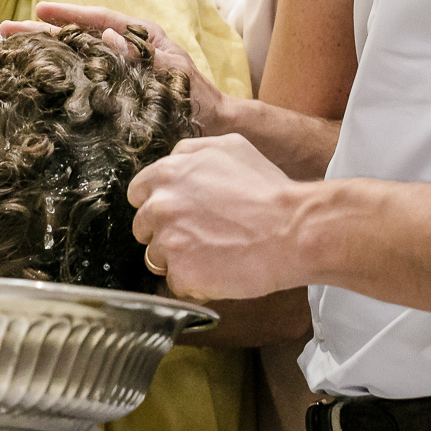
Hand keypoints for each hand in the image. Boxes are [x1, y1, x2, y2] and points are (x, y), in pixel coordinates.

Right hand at [1, 2, 233, 132]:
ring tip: (11, 50)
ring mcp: (118, 69)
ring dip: (44, 52)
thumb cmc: (195, 98)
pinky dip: (60, 75)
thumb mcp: (169, 72)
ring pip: (75, 54)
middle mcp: (126, 48)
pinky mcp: (114, 90)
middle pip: (77, 35)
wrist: (211, 127)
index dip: (66, 15)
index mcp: (141, 36)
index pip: (97, 19)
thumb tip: (106, 36)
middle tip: (5, 30)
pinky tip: (38, 79)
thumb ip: (140, 55)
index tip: (37, 11)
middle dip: (41, 33)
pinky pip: (82, 78)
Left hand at [129, 135, 309, 301]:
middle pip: (143, 228)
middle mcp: (160, 206)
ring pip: (157, 258)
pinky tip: (219, 271)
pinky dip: (194, 282)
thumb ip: (191, 151)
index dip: (157, 205)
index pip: (138, 194)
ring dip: (179, 259)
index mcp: (166, 174)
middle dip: (165, 233)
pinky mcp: (181, 274)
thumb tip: (175, 158)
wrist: (292, 229)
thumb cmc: (268, 190)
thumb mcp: (230, 147)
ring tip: (214, 254)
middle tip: (199, 236)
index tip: (176, 214)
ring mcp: (168, 242)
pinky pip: (176, 283)